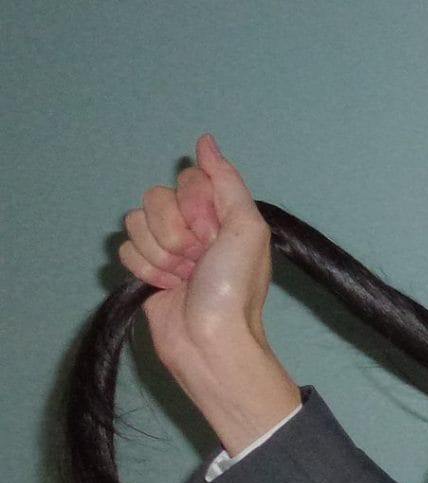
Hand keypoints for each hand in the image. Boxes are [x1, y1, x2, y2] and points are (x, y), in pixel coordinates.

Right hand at [117, 134, 298, 453]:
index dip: (193, 205)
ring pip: (136, 222)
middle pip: (156, 198)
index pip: (188, 179)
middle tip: (197, 260)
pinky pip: (126, 249)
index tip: (211, 234)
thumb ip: (226, 181)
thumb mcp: (246, 228)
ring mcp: (168, 248)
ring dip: (160, 254)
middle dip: (174, 232)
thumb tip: (205, 141)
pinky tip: (166, 288)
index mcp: (222, 213)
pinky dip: (145, 270)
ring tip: (184, 278)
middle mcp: (194, 226)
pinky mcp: (146, 269)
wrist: (209, 341)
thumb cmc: (233, 288)